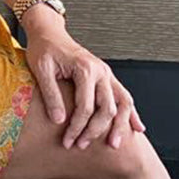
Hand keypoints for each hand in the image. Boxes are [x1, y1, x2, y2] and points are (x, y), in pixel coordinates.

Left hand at [22, 18, 145, 150]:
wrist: (49, 33)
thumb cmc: (44, 49)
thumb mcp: (41, 70)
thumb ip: (51, 95)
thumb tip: (59, 121)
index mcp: (85, 69)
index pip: (86, 107)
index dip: (77, 127)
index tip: (68, 140)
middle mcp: (101, 71)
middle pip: (107, 108)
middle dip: (95, 130)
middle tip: (81, 145)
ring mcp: (106, 73)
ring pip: (122, 102)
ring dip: (119, 125)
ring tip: (115, 144)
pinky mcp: (106, 77)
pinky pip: (124, 95)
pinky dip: (131, 113)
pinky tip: (137, 128)